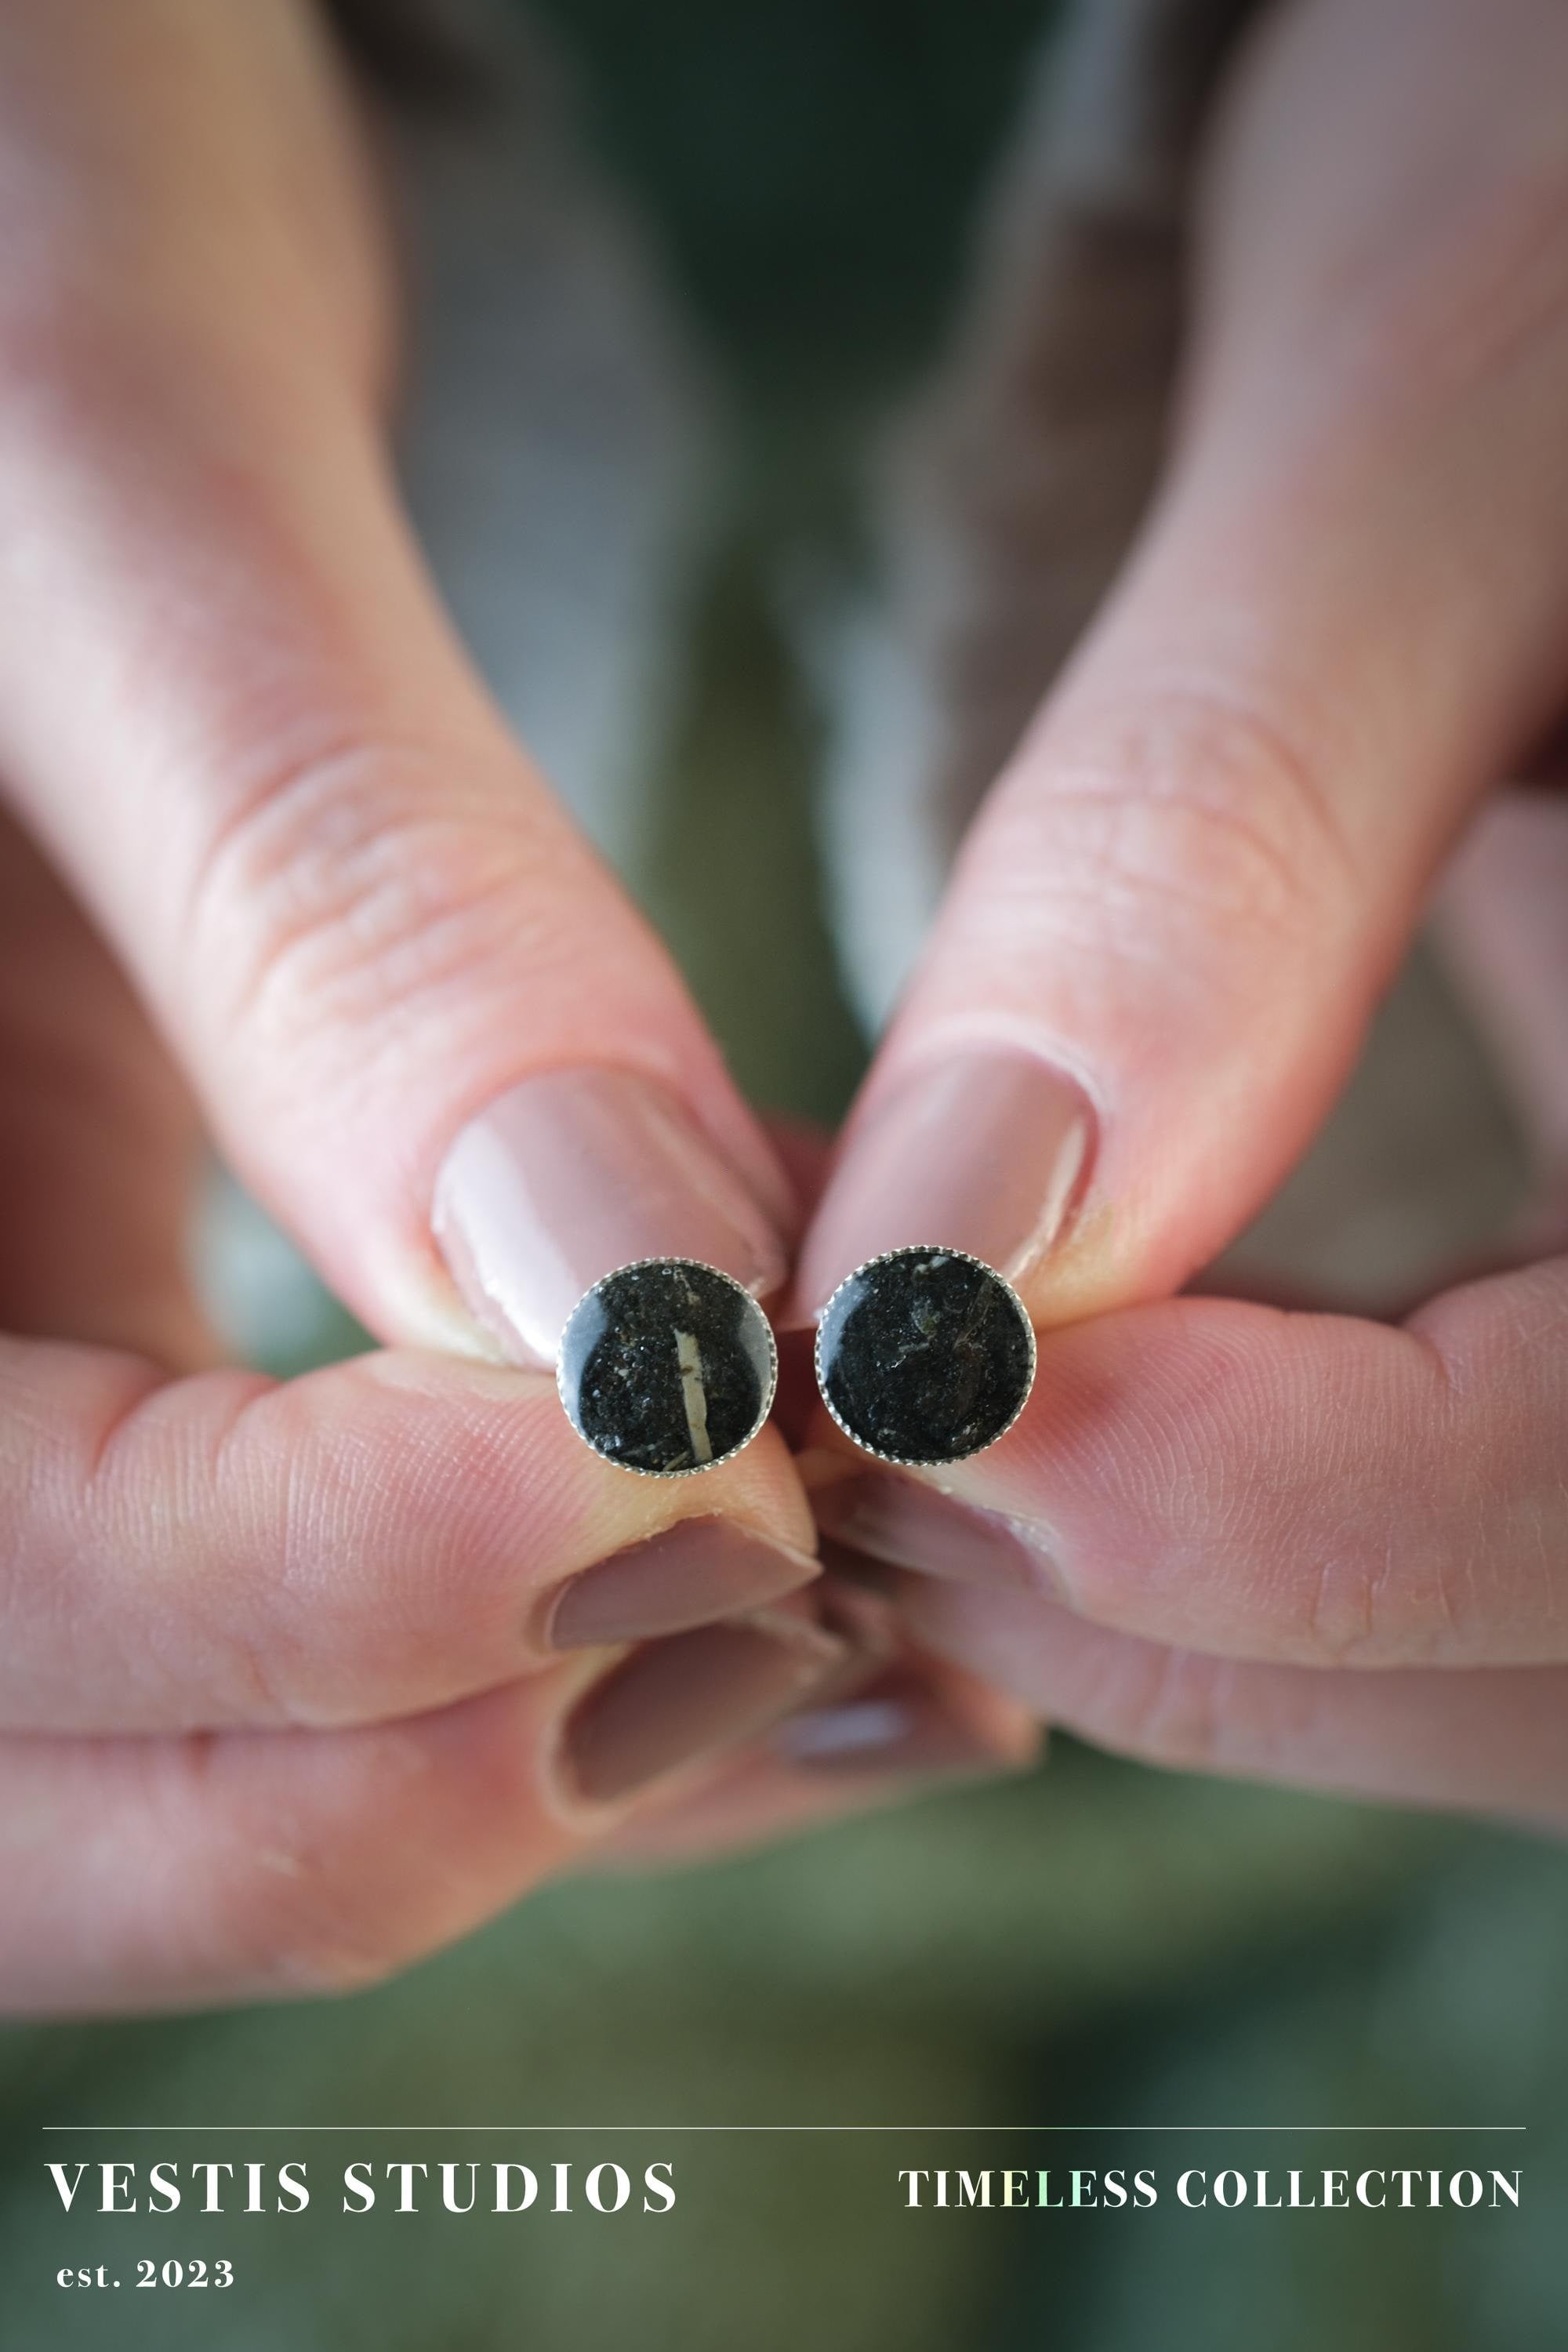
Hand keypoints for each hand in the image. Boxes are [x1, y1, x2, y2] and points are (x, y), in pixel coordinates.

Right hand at [0, 0, 959, 2015]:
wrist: (11, 191)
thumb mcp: (123, 507)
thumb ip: (345, 915)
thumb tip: (625, 1326)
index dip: (347, 1602)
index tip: (722, 1474)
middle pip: (71, 1786)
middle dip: (461, 1746)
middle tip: (810, 1586)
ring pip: (197, 1765)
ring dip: (537, 1744)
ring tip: (866, 1621)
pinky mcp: (95, 1340)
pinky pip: (290, 1628)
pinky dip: (547, 1643)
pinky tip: (795, 1572)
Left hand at [798, 0, 1567, 1824]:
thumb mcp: (1423, 441)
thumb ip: (1211, 843)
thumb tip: (945, 1266)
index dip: (1246, 1521)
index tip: (884, 1387)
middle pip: (1541, 1651)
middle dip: (1150, 1589)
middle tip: (815, 1424)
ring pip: (1498, 1650)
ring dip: (1167, 1586)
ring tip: (896, 1393)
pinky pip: (1475, 1535)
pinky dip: (1234, 1509)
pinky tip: (1051, 1361)